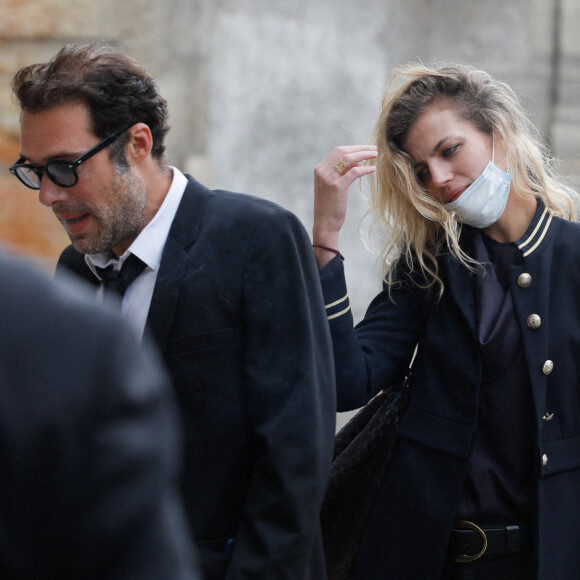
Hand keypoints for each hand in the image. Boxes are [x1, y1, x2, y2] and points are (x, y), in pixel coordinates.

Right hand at [313, 145, 377, 266]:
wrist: (324, 223)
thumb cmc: (331, 206)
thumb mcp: (333, 186)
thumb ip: (342, 173)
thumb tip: (357, 163)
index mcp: (320, 169)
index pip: (338, 151)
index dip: (354, 148)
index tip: (366, 148)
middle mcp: (322, 171)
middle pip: (343, 151)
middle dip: (360, 148)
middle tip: (374, 149)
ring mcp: (328, 178)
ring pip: (348, 158)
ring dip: (364, 155)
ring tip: (375, 155)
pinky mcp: (337, 186)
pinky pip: (354, 172)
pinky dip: (364, 169)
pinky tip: (372, 169)